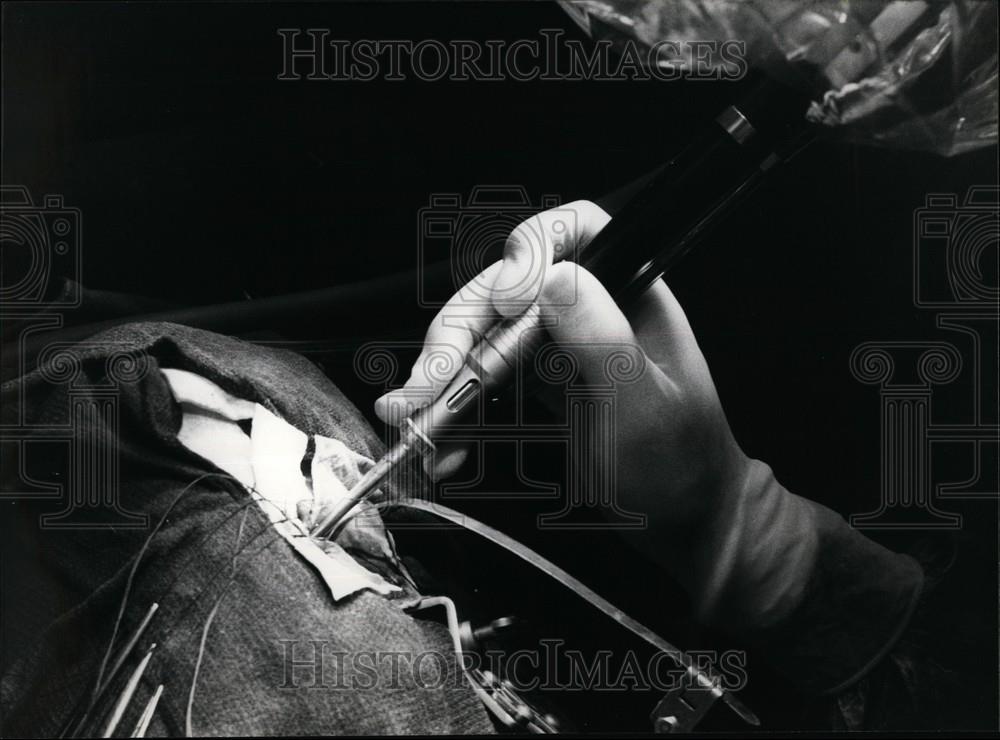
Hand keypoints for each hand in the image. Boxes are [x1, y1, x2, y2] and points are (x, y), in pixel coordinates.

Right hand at [374, 200, 752, 571]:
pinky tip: (447, 451)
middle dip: (456, 334)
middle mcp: (589, 309)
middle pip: (505, 289)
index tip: (506, 305)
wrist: (685, 521)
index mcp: (629, 295)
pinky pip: (484, 378)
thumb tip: (550, 277)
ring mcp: (560, 344)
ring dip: (441, 379)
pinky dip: (457, 411)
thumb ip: (600, 339)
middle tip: (423, 390)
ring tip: (414, 426)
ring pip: (483, 334)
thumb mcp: (640, 405)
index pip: (576, 231)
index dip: (528, 250)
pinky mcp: (540, 380)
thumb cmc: (678, 465)